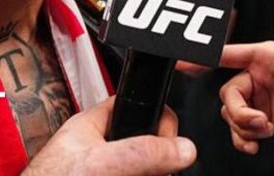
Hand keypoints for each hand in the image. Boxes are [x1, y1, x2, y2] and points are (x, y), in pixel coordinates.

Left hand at [22, 96, 195, 175]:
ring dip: (153, 173)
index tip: (169, 138)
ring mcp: (100, 171)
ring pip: (143, 168)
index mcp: (91, 126)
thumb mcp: (100, 163)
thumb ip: (141, 152)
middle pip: (145, 142)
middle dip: (159, 157)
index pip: (135, 103)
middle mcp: (96, 149)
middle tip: (160, 171)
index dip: (156, 117)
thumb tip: (183, 147)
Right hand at [218, 5, 273, 153]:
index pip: (229, 54)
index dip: (205, 58)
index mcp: (265, 57)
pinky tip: (256, 144)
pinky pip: (238, 129)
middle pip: (228, 94)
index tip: (184, 63)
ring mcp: (258, 98)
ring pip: (230, 113)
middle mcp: (257, 76)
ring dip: (245, 127)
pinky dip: (243, 139)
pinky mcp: (260, 118)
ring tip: (268, 130)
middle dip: (241, 113)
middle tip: (263, 123)